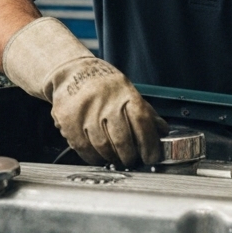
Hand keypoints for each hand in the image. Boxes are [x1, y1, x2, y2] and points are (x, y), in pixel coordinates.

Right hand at [2, 16, 166, 167]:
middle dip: (130, 156)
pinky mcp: (69, 121)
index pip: (142, 122)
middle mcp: (105, 102)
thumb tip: (162, 131)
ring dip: (113, 158)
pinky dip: (94, 157)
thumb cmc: (103, 83)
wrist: (72, 72)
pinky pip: (84, 148)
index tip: (152, 157)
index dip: (149, 144)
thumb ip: (145, 111)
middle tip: (132, 160)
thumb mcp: (128, 90)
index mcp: (124, 93)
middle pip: (122, 139)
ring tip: (116, 158)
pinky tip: (99, 155)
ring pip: (103, 147)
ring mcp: (86, 112)